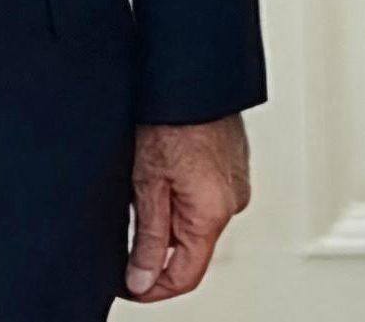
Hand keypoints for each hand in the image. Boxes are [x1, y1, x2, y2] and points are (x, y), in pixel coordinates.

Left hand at [124, 115, 249, 300]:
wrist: (193, 76)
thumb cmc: (170, 117)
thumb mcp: (147, 183)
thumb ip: (148, 238)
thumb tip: (143, 279)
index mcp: (213, 212)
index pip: (186, 276)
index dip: (152, 287)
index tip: (128, 283)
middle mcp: (233, 202)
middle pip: (191, 249)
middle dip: (158, 245)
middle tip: (131, 215)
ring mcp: (236, 183)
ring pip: (197, 222)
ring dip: (170, 217)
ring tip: (147, 182)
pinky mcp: (233, 167)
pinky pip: (206, 198)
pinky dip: (183, 196)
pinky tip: (165, 170)